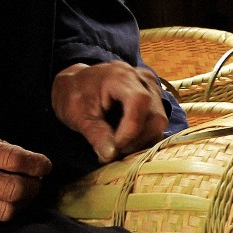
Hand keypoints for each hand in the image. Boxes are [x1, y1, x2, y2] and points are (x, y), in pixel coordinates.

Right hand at [0, 122, 51, 230]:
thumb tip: (27, 159)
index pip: (13, 159)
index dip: (37, 163)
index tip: (44, 165)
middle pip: (15, 190)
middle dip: (34, 186)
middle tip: (35, 181)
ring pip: (6, 212)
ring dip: (20, 204)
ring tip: (19, 193)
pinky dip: (0, 215)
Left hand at [53, 61, 167, 163]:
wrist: (76, 83)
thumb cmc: (74, 95)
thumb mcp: (78, 115)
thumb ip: (95, 134)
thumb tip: (110, 155)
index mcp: (120, 76)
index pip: (139, 101)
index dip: (131, 129)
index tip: (115, 147)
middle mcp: (141, 79)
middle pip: (155, 116)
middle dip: (136, 139)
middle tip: (114, 150)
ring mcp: (151, 88)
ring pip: (159, 122)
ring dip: (140, 140)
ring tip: (118, 144)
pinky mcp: (154, 99)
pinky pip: (156, 123)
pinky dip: (142, 136)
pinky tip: (125, 138)